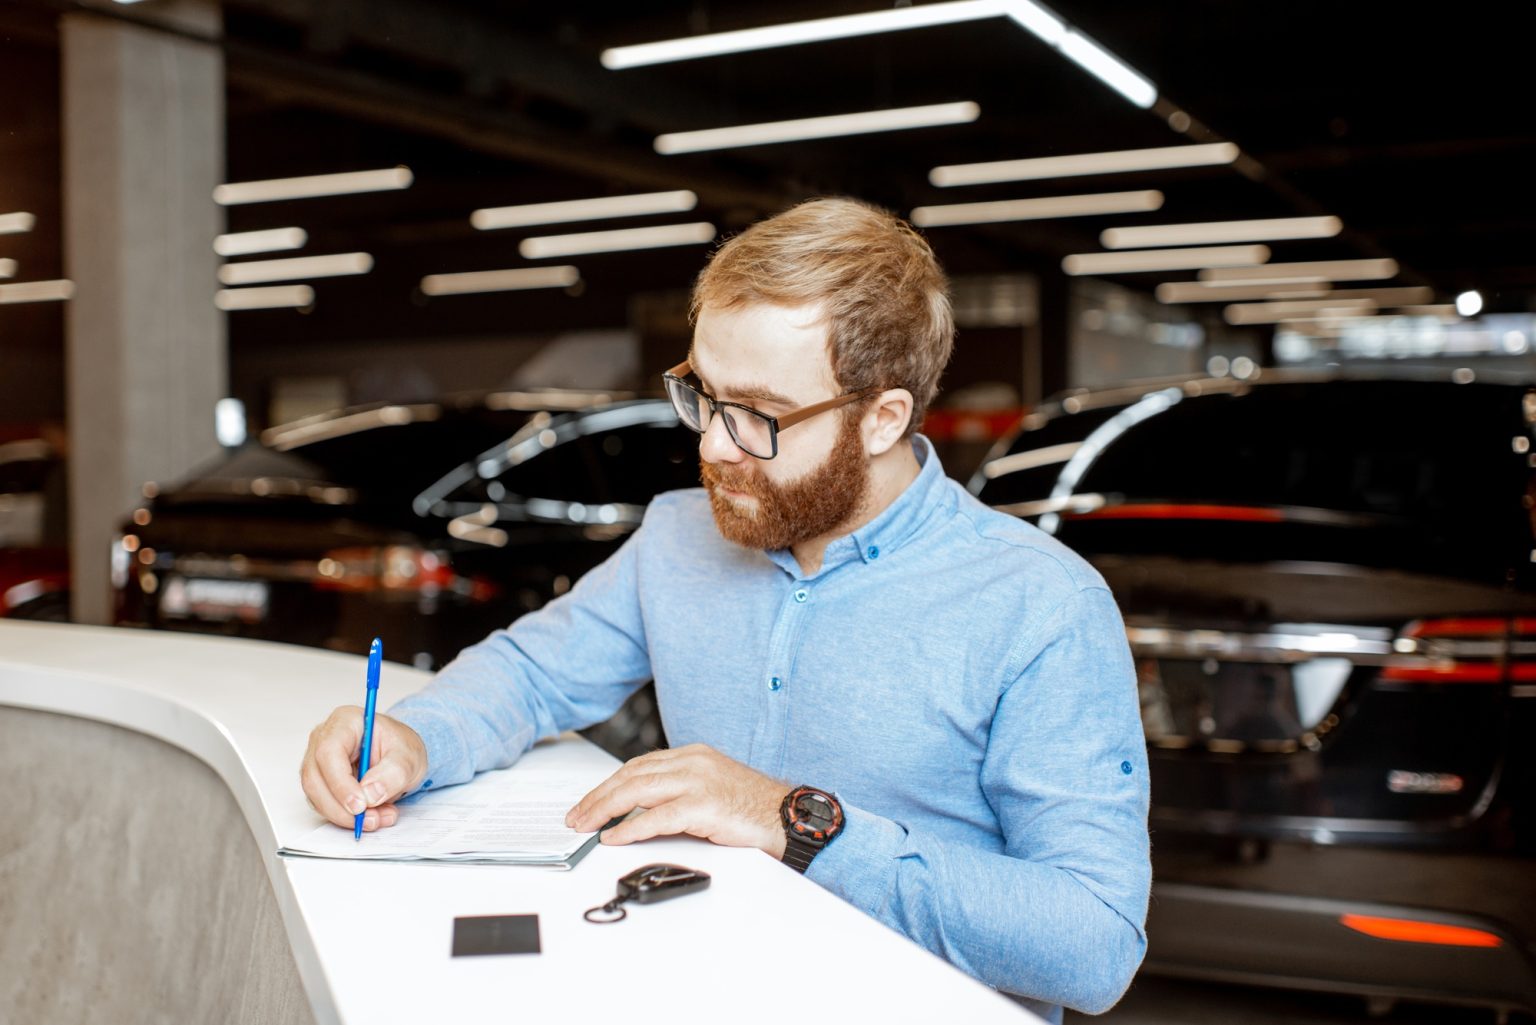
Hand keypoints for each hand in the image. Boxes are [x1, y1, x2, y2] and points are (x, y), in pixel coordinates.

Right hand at [300, 706, 427, 831]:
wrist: (400, 756)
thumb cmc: (400, 747)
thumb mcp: (409, 757)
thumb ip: (393, 773)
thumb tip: (369, 794)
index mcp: (345, 722)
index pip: (329, 751)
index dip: (340, 782)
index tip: (360, 805)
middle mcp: (324, 739)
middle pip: (315, 777)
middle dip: (341, 806)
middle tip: (370, 819)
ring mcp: (318, 761)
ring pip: (316, 795)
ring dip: (345, 816)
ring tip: (378, 818)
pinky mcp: (320, 782)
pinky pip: (323, 805)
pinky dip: (345, 817)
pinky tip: (371, 816)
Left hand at [565, 743, 787, 857]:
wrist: (787, 816)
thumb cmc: (753, 808)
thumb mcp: (711, 788)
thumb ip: (679, 791)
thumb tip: (639, 812)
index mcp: (693, 755)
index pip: (638, 765)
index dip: (609, 785)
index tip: (590, 802)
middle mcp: (692, 762)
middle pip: (631, 775)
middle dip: (598, 797)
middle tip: (577, 817)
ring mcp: (697, 781)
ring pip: (636, 791)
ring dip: (605, 809)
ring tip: (587, 826)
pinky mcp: (703, 805)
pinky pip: (656, 818)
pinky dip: (629, 828)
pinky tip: (614, 837)